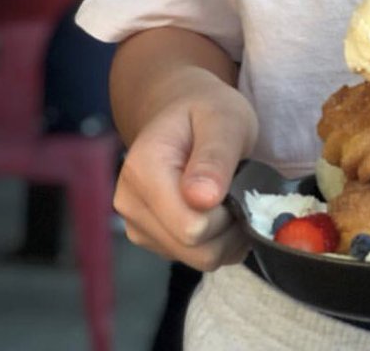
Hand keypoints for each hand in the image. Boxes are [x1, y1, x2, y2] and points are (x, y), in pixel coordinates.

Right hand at [114, 71, 258, 270]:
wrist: (181, 110)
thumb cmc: (206, 110)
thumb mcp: (225, 119)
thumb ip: (215, 157)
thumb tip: (202, 200)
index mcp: (143, 170)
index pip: (191, 227)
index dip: (226, 213)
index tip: (236, 182)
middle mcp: (130, 203)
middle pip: (195, 249)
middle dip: (229, 226)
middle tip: (239, 188)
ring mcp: (137, 224)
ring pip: (197, 258)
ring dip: (226, 234)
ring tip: (229, 195)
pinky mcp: (150, 237)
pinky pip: (193, 257)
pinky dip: (217, 240)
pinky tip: (219, 209)